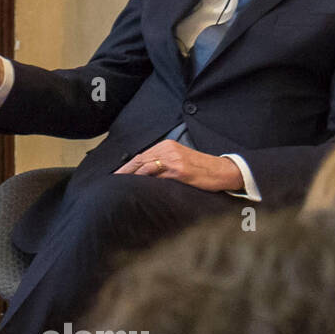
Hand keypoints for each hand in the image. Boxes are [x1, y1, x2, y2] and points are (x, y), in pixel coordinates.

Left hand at [114, 139, 243, 191]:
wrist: (222, 171)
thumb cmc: (200, 169)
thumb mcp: (179, 160)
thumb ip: (162, 164)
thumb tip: (142, 175)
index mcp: (167, 146)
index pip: (141, 156)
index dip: (127, 167)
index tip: (116, 175)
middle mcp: (168, 150)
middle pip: (140, 160)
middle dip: (125, 172)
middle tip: (112, 181)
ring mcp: (174, 160)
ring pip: (146, 167)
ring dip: (131, 177)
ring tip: (120, 186)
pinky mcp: (180, 171)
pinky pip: (158, 177)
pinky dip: (146, 182)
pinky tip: (138, 187)